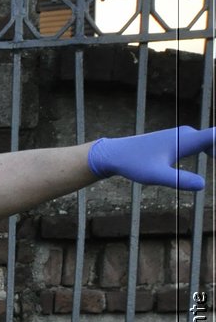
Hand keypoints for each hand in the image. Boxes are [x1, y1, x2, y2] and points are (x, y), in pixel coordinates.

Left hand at [89, 126, 215, 189]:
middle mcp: (188, 135)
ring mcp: (183, 137)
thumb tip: (203, 185)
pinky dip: (212, 149)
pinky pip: (203, 143)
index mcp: (187, 141)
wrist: (115, 154)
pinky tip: (214, 157)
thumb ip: (179, 180)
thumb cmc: (134, 164)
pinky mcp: (178, 141)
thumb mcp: (156, 176)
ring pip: (211, 141)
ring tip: (215, 159)